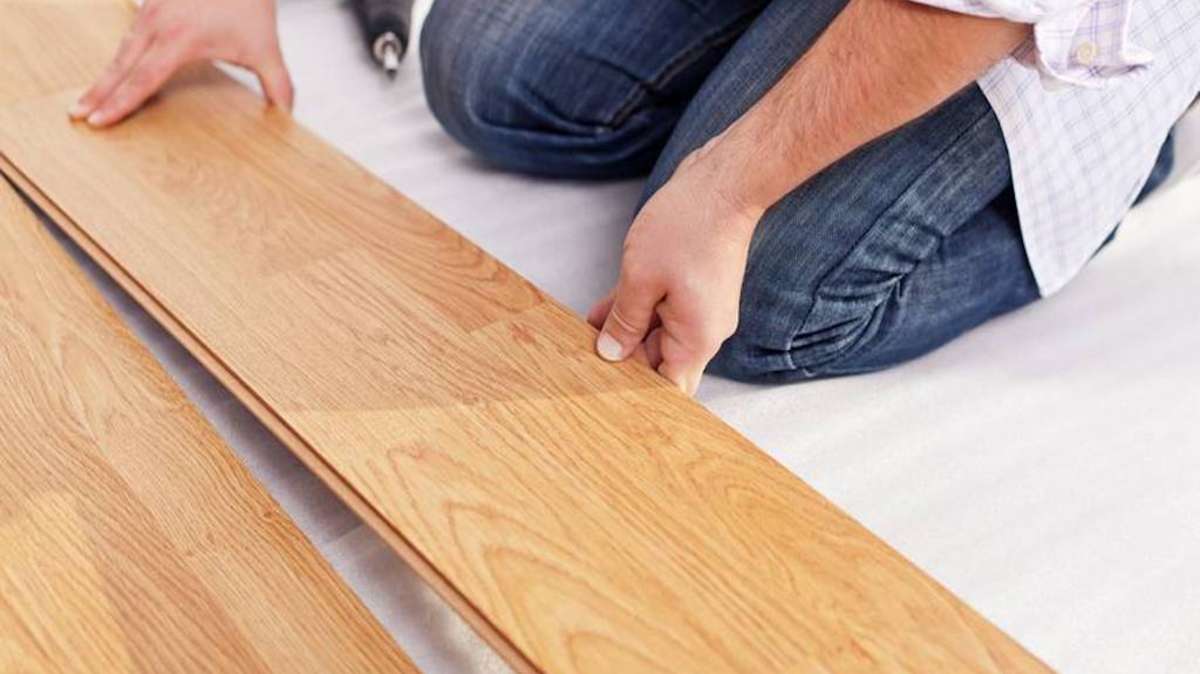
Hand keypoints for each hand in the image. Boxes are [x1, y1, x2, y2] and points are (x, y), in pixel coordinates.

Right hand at [68, 0, 292, 126]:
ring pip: (120, 50)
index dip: (120, 103)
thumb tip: (288, 118)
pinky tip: (110, 73)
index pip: (143, 79)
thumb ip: (278, 86)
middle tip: (77, 115)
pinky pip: (128, 35)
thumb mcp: (266, 48)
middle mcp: (158, 24)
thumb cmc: (249, 2)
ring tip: (87, 99)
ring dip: (103, 76)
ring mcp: (150, 11)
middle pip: (120, 66)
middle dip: (98, 93)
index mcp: (181, 40)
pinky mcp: (150, 3)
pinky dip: (117, 57)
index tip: (100, 121)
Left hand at [588, 145, 761, 395]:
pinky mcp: (695, 289)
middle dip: (624, 361)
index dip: (638, 395)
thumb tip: (611, 353)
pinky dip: (635, 311)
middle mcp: (704, 330)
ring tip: (585, 332)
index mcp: (697, 339)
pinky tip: (602, 311)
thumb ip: (625, 321)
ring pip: (657, 334)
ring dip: (625, 332)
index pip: (670, 389)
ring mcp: (701, 309)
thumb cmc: (688, 227)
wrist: (723, 185)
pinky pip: (661, 310)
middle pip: (661, 362)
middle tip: (583, 360)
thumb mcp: (640, 278)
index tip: (604, 394)